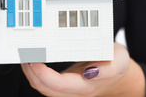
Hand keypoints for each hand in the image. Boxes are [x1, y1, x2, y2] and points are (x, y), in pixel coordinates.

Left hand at [21, 43, 145, 96]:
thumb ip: (109, 69)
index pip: (59, 85)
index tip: (33, 60)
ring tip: (25, 55)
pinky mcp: (63, 83)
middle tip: (24, 54)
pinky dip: (35, 71)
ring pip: (43, 88)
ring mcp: (67, 88)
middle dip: (31, 73)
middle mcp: (74, 91)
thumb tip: (90, 73)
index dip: (43, 74)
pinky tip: (32, 59)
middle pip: (46, 89)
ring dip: (30, 73)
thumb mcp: (120, 59)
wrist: (117, 70)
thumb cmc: (116, 61)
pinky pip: (44, 82)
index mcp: (87, 85)